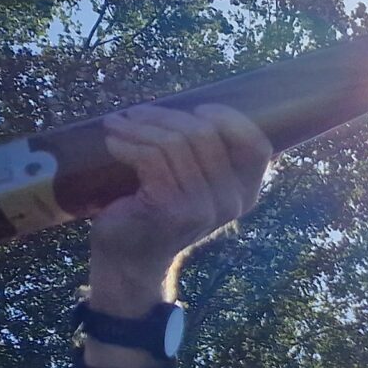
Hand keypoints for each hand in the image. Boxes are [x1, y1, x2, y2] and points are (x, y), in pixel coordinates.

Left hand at [82, 103, 272, 310]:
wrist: (130, 260)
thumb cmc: (155, 211)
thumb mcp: (190, 182)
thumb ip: (204, 155)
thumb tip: (197, 107)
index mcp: (243, 194)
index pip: (256, 146)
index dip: (228, 118)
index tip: (195, 108)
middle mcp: (230, 203)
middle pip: (205, 134)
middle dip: (164, 116)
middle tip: (132, 114)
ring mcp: (203, 207)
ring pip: (174, 142)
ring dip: (138, 127)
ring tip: (116, 126)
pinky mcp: (171, 209)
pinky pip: (151, 157)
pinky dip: (127, 143)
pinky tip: (112, 143)